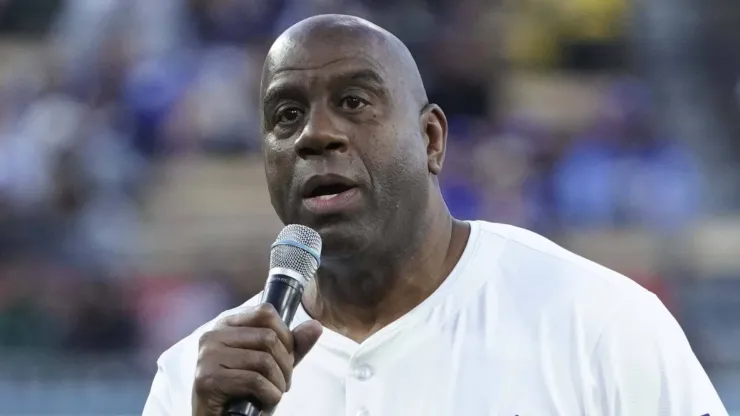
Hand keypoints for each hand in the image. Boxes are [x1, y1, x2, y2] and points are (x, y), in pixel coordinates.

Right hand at [192, 304, 322, 415]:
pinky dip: (269, 396)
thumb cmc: (244, 389)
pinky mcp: (207, 379)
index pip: (266, 312)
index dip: (285, 335)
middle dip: (285, 364)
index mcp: (226, 324)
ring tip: (275, 393)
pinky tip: (266, 403)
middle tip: (283, 382)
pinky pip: (254, 381)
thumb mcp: (272, 363)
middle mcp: (213, 335)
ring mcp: (207, 356)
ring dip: (278, 383)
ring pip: (263, 360)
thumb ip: (293, 345)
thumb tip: (316, 326)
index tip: (286, 357)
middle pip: (268, 337)